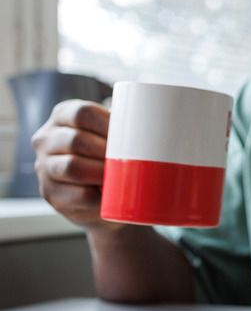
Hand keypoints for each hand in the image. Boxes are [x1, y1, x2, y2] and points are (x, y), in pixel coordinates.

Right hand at [32, 99, 119, 229]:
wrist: (97, 197)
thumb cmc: (106, 157)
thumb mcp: (108, 136)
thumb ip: (120, 128)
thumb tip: (146, 127)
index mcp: (62, 117)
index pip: (82, 113)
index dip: (107, 124)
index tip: (129, 135)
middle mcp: (46, 139)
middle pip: (76, 140)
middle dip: (106, 151)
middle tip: (128, 159)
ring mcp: (44, 167)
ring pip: (72, 167)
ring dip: (102, 172)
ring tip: (121, 175)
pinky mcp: (51, 194)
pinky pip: (79, 194)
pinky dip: (100, 195)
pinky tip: (112, 193)